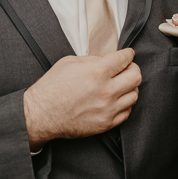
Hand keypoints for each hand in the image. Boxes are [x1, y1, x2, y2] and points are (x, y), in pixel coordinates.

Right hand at [23, 48, 140, 148]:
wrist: (41, 114)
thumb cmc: (52, 88)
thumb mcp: (70, 62)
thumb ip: (94, 60)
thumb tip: (109, 60)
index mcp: (97, 72)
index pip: (125, 59)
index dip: (128, 54)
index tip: (128, 55)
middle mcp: (106, 91)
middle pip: (136, 76)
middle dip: (132, 69)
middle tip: (126, 68)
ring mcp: (108, 109)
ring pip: (134, 95)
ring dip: (129, 87)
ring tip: (120, 85)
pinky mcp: (106, 123)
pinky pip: (127, 112)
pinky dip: (124, 104)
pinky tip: (116, 100)